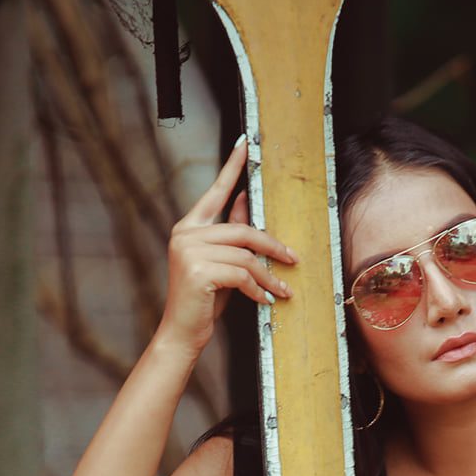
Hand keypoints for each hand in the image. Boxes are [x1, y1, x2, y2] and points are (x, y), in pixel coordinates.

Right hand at [156, 136, 297, 357]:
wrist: (182, 332)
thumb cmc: (203, 298)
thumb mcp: (221, 263)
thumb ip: (231, 233)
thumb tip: (245, 199)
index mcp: (189, 227)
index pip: (215, 191)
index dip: (232, 166)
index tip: (245, 143)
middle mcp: (186, 234)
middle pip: (242, 230)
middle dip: (272, 246)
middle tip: (294, 259)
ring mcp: (189, 251)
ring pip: (245, 255)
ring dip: (269, 275)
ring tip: (282, 290)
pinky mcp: (197, 271)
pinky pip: (241, 275)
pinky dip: (258, 289)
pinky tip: (265, 301)